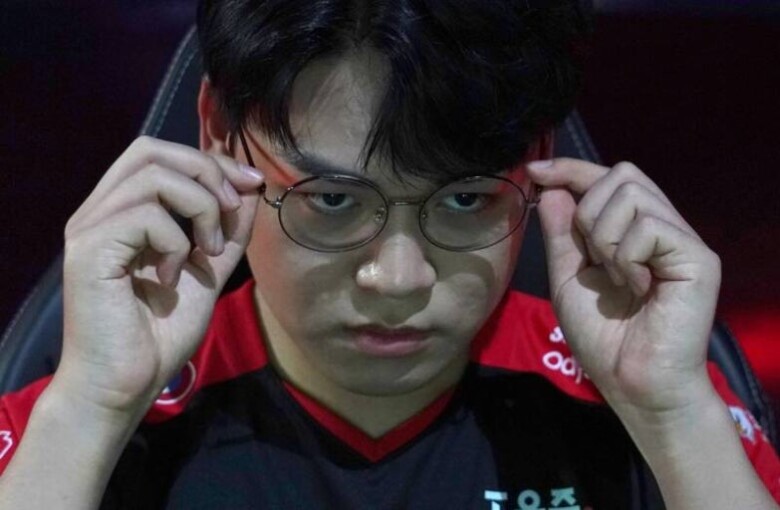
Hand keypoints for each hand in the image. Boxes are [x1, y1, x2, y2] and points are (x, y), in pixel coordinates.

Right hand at [57, 136, 261, 416]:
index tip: (251, 185)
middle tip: (230, 212)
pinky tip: (171, 277)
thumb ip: (225, 232)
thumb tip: (250, 189)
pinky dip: (175, 243)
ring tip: (205, 253)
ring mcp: (90, 228)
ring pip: (154, 175)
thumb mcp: (207, 272)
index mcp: (122, 211)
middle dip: (206, 172)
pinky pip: (146, 216)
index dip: (211, 160)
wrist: (126, 385)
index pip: (160, 154)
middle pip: (152, 150)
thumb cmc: (159, 334)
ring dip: (199, 208)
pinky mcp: (89, 250)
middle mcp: (99, 211)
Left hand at [527, 159, 720, 417]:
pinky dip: (626, 257)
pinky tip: (637, 288)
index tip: (535, 171)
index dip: (570, 169)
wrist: (633, 382)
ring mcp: (681, 238)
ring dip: (604, 238)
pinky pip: (648, 226)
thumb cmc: (603, 338)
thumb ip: (561, 235)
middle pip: (622, 173)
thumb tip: (553, 188)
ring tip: (617, 279)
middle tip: (593, 259)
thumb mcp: (568, 280)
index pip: (606, 178)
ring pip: (632, 193)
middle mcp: (661, 226)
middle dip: (589, 211)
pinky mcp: (697, 256)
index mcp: (631, 230)